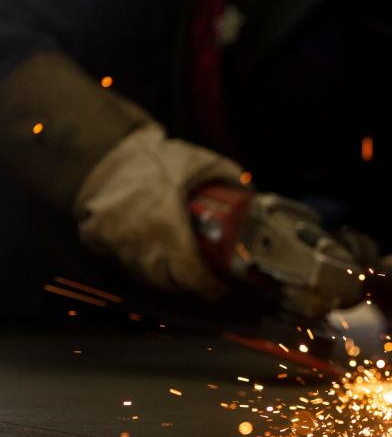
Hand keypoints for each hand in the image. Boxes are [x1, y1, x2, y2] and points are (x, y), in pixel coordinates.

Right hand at [74, 123, 243, 296]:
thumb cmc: (150, 157)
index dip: (209, 286)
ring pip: (149, 277)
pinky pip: (126, 264)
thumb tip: (249, 192)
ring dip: (169, 275)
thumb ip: (227, 176)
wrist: (102, 149)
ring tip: (184, 262)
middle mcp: (138, 242)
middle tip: (207, 274)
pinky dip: (144, 263)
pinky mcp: (97, 242)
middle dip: (193, 281)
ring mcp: (115, 244)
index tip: (220, 285)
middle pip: (172, 282)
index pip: (191, 275)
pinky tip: (156, 250)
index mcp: (165, 225)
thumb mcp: (198, 162)